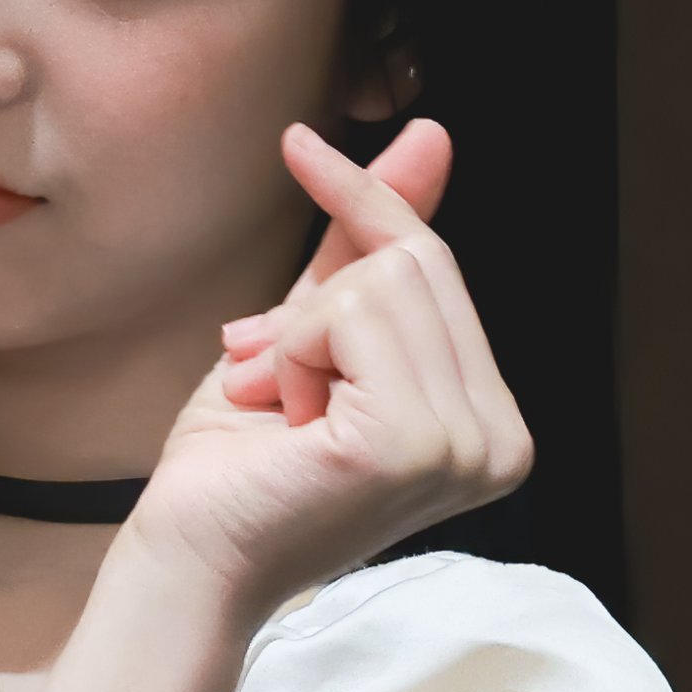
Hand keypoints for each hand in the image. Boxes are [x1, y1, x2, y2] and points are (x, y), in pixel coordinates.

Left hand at [125, 120, 532, 617]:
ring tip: (277, 406)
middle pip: (416, 264)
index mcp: (492, 422)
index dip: (366, 199)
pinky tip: (283, 422)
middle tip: (265, 376)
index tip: (298, 143)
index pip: (438, 268)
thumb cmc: (242, 462)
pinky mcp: (414, 444)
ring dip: (297, 335)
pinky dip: (293, 354)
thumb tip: (430, 134)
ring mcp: (466, 447)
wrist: (190, 557)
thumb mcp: (312, 332)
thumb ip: (370, 244)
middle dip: (315, 305)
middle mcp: (501, 441)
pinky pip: (350, 318)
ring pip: (381, 283)